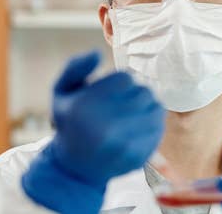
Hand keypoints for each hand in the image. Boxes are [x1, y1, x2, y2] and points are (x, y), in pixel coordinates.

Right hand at [21, 50, 165, 213]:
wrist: (75, 168)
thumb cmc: (71, 123)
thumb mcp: (62, 92)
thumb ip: (75, 67)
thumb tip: (97, 53)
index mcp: (84, 107)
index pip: (126, 79)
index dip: (122, 82)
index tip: (113, 90)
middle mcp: (104, 127)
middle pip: (144, 92)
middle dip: (136, 93)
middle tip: (126, 101)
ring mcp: (123, 144)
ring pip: (156, 108)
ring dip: (147, 106)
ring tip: (133, 113)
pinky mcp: (138, 156)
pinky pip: (159, 127)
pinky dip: (152, 123)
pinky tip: (138, 127)